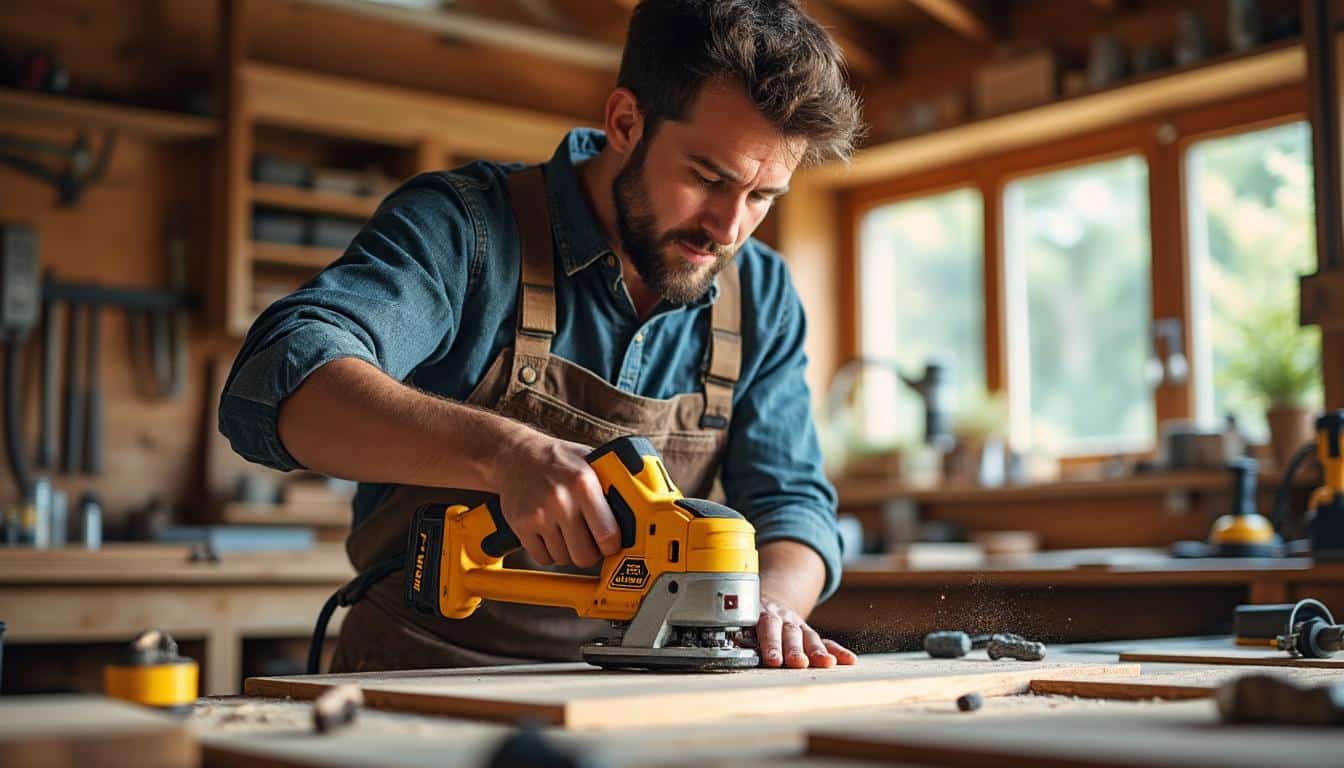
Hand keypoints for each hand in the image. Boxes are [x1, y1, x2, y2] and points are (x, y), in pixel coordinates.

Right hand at [494, 431, 621, 567]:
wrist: (515, 454)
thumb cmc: (560, 460)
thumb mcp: (592, 462)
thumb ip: (614, 485)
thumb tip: (642, 512)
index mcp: (584, 483)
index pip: (608, 535)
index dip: (612, 545)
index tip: (611, 543)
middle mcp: (561, 499)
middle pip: (585, 555)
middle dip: (591, 553)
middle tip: (590, 541)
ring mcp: (538, 514)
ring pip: (564, 559)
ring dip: (569, 552)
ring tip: (568, 532)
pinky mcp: (520, 525)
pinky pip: (542, 558)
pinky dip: (549, 553)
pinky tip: (551, 534)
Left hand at [746, 592, 856, 668]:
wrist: (767, 601)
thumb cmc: (750, 619)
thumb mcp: (740, 622)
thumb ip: (737, 635)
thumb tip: (725, 648)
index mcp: (762, 614)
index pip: (766, 627)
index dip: (770, 643)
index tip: (773, 660)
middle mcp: (782, 618)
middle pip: (789, 633)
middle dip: (794, 649)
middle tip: (798, 663)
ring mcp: (798, 626)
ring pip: (808, 636)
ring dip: (817, 650)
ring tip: (826, 664)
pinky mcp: (809, 633)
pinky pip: (825, 640)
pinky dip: (837, 650)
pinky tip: (849, 660)